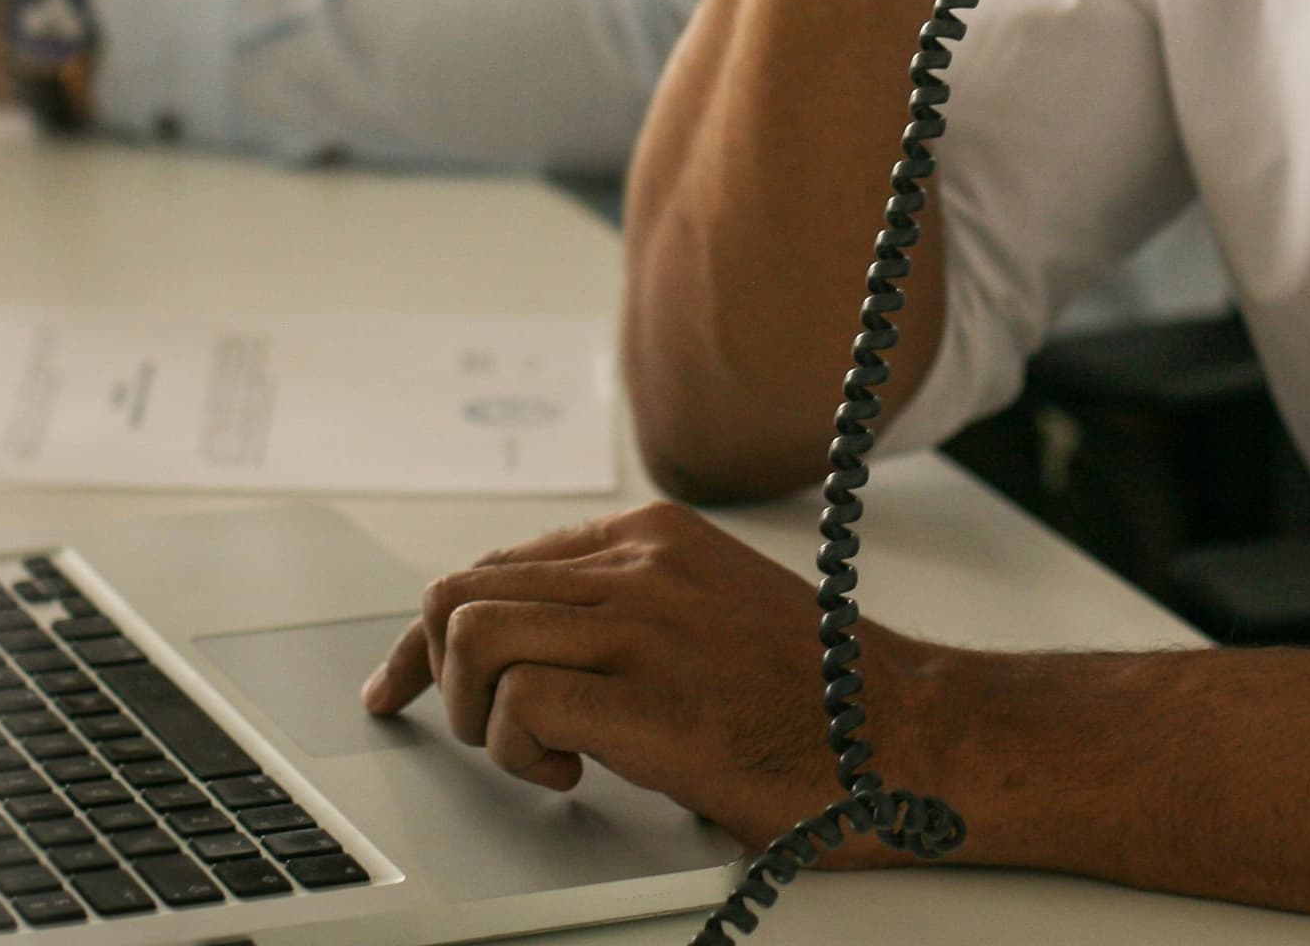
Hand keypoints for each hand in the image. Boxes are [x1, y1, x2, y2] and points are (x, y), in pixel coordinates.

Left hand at [360, 502, 949, 852]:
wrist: (909, 737)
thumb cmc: (819, 695)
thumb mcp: (712, 611)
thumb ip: (630, 607)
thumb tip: (533, 645)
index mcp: (652, 537)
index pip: (496, 563)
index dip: (428, 634)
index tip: (400, 680)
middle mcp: (639, 564)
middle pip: (463, 590)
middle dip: (432, 671)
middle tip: (462, 730)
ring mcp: (642, 624)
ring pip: (473, 633)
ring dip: (477, 711)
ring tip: (536, 750)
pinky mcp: (647, 695)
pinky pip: (519, 702)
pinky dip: (519, 750)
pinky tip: (573, 773)